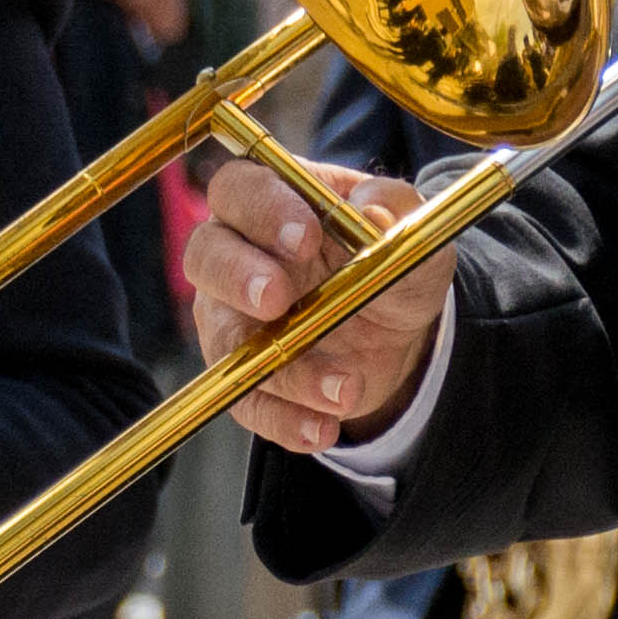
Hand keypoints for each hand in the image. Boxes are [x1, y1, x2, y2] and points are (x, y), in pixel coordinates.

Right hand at [187, 154, 444, 454]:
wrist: (401, 331)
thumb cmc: (392, 258)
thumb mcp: (413, 229)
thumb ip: (397, 208)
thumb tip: (374, 210)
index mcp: (273, 202)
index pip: (239, 189)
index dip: (261, 209)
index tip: (305, 237)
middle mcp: (238, 256)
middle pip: (204, 255)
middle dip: (236, 277)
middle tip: (278, 300)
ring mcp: (233, 320)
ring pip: (226, 341)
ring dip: (284, 368)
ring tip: (345, 388)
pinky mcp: (246, 375)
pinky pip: (247, 401)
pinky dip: (285, 421)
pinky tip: (324, 429)